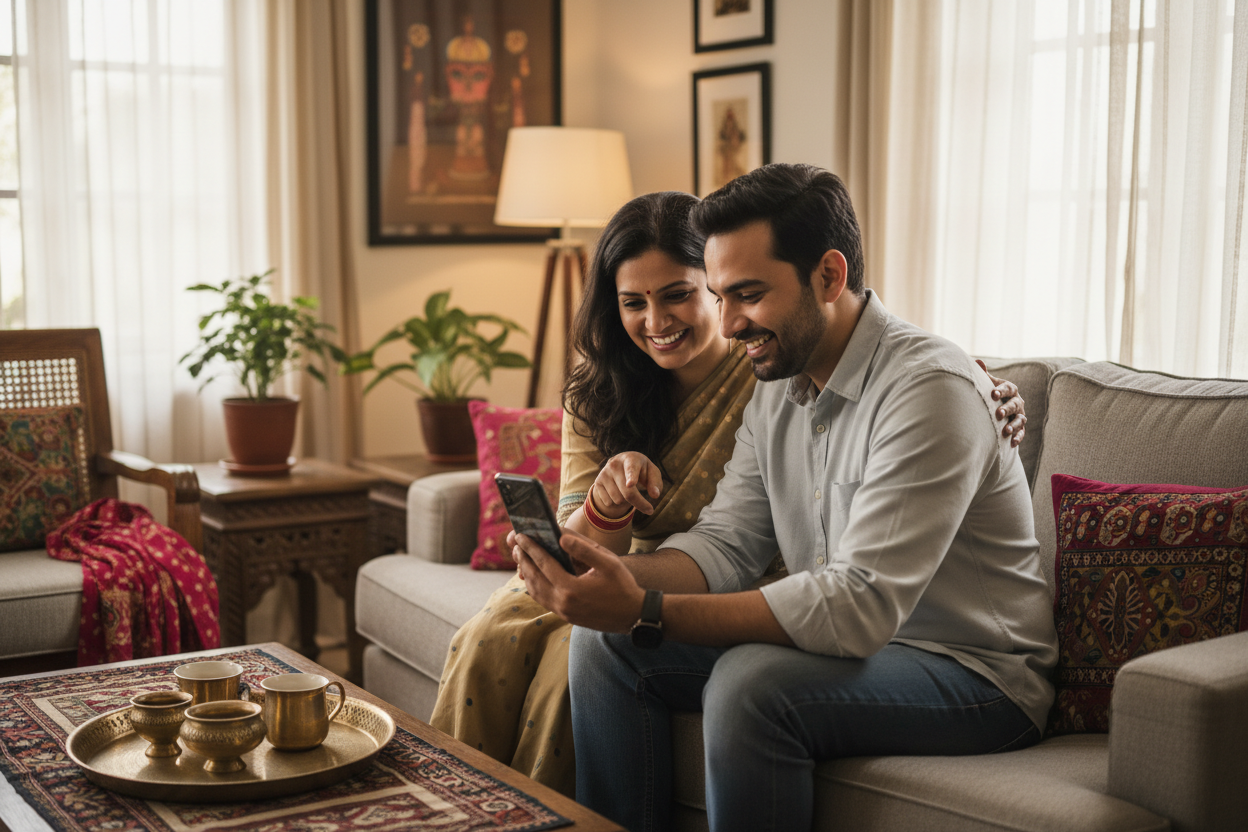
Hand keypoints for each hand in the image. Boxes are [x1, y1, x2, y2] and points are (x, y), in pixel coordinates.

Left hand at [509, 527, 645, 632]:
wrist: (633, 616)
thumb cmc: (623, 586)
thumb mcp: (608, 563)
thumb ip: (584, 549)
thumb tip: (561, 536)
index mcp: (571, 588)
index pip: (544, 564)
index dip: (531, 548)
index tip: (520, 535)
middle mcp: (563, 602)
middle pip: (534, 578)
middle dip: (524, 559)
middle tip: (516, 543)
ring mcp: (563, 612)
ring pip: (536, 592)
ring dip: (527, 574)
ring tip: (522, 558)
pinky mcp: (566, 616)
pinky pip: (543, 600)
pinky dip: (535, 587)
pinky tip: (535, 577)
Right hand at [591, 452, 662, 516]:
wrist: (620, 464)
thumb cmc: (641, 470)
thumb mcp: (652, 473)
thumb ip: (655, 483)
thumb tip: (655, 495)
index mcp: (630, 459)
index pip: (631, 469)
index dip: (631, 477)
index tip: (631, 484)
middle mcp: (614, 464)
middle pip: (628, 493)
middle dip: (640, 504)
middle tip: (650, 510)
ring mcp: (604, 473)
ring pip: (618, 500)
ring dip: (626, 501)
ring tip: (628, 490)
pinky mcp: (597, 483)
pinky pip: (608, 503)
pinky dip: (616, 502)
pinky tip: (618, 491)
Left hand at [976, 359, 1026, 447]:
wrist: (996, 409)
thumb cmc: (991, 394)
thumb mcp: (988, 384)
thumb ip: (983, 374)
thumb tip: (977, 361)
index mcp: (1010, 390)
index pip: (1009, 388)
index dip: (1001, 390)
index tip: (992, 394)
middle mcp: (1018, 402)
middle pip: (1015, 404)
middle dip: (1007, 409)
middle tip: (998, 414)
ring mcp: (1020, 415)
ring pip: (1020, 419)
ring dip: (1014, 425)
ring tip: (1006, 431)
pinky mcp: (1020, 427)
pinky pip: (1022, 432)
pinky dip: (1018, 437)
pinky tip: (1012, 442)